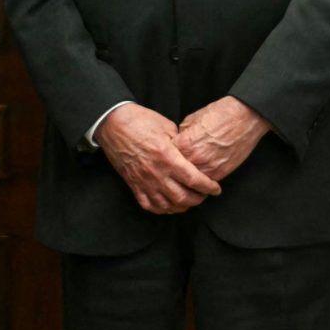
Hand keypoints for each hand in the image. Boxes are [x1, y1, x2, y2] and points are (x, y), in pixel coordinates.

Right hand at [97, 104, 221, 213]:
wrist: (113, 123)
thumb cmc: (140, 121)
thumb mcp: (167, 126)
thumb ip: (181, 143)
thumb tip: (191, 152)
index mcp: (167, 157)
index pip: (193, 179)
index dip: (208, 187)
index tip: (216, 189)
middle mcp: (156, 173)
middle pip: (183, 197)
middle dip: (198, 199)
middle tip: (205, 195)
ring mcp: (143, 181)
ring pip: (167, 205)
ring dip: (182, 207)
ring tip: (190, 202)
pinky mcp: (133, 184)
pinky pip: (149, 205)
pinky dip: (161, 209)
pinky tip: (169, 206)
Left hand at [174, 96, 271, 182]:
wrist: (244, 117)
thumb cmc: (220, 114)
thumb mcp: (192, 119)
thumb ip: (181, 134)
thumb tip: (177, 143)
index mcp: (184, 144)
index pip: (166, 158)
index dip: (166, 157)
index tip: (167, 157)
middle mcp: (194, 159)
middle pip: (176, 173)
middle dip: (174, 172)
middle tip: (174, 170)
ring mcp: (208, 168)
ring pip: (190, 183)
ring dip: (187, 181)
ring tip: (186, 178)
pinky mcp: (220, 173)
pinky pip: (205, 184)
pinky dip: (202, 183)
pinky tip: (200, 179)